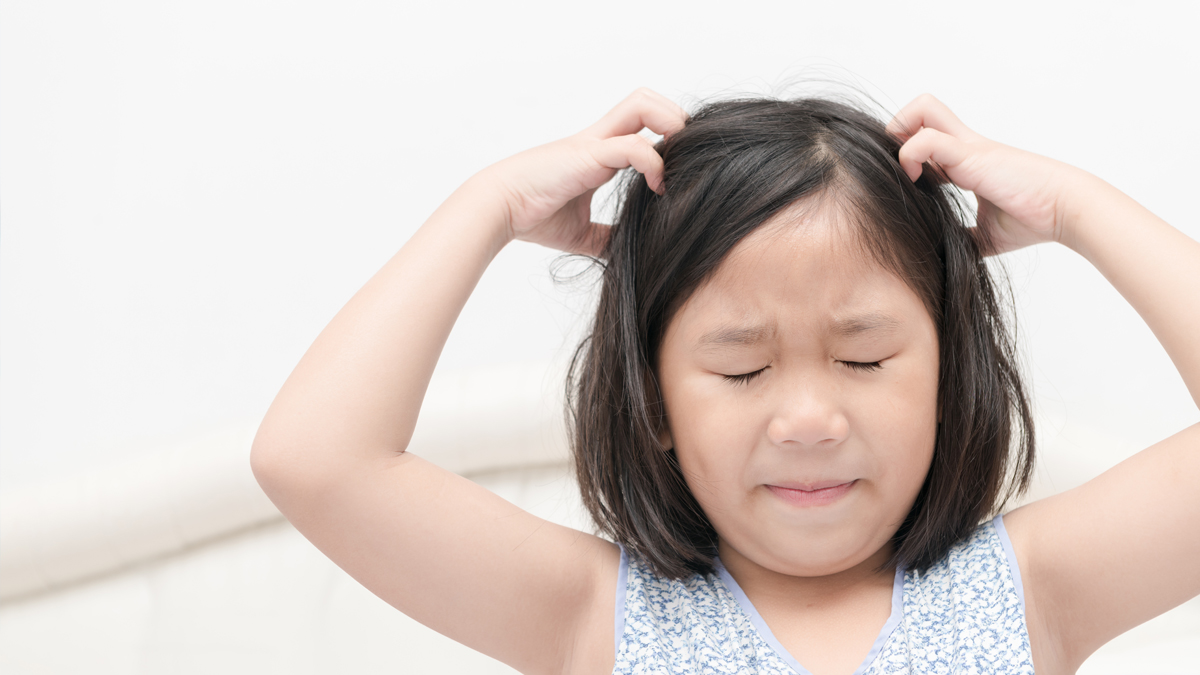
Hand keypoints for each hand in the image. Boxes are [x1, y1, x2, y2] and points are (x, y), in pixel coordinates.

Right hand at [478, 88, 687, 255]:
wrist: (498, 210)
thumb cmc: (531, 216)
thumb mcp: (580, 232)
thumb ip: (606, 237)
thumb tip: (626, 256)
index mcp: (597, 153)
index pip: (640, 124)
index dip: (665, 138)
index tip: (675, 174)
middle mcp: (598, 140)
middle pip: (645, 99)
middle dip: (674, 118)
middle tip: (682, 156)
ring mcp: (594, 144)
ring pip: (643, 105)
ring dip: (670, 127)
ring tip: (675, 166)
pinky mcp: (588, 155)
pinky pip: (634, 146)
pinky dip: (654, 164)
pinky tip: (657, 189)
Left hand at [887, 94, 1089, 255]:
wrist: (1064, 211)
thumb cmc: (1033, 220)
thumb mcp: (986, 235)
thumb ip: (963, 238)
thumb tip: (944, 258)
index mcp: (967, 160)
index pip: (926, 134)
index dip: (908, 152)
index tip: (909, 184)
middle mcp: (964, 146)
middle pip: (922, 107)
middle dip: (897, 130)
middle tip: (902, 168)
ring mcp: (967, 147)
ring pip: (921, 109)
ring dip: (900, 139)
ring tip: (909, 175)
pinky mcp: (972, 155)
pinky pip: (928, 139)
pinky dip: (911, 157)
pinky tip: (919, 183)